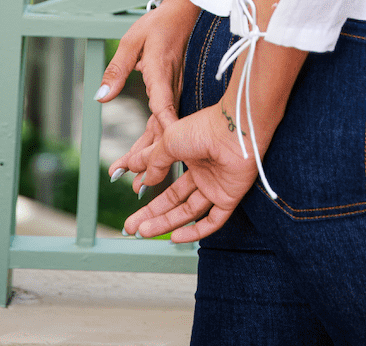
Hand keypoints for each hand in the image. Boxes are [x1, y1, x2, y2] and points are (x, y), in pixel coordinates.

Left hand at [99, 0, 198, 178]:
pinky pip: (164, 123)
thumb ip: (116, 69)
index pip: (162, 110)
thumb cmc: (156, 25)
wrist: (181, 15)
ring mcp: (174, 93)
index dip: (161, 137)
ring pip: (163, 131)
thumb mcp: (131, 41)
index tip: (155, 161)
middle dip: (149, 160)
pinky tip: (147, 159)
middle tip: (134, 187)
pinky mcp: (172, 94)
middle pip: (161, 131)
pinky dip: (154, 143)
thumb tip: (101, 96)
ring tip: (137, 183)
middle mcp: (171, 90)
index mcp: (161, 76)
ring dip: (150, 157)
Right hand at [121, 102, 262, 242]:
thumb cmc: (204, 127)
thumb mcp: (170, 141)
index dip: (148, 188)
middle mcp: (203, 172)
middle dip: (151, 214)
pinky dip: (194, 232)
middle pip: (174, 199)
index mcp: (190, 154)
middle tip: (130, 227)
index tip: (132, 196)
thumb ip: (155, 162)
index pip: (165, 177)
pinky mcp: (228, 198)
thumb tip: (143, 180)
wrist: (235, 129)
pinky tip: (174, 237)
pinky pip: (212, 221)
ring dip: (165, 223)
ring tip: (143, 232)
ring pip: (188, 212)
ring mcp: (216, 186)